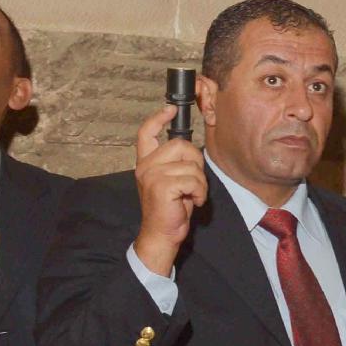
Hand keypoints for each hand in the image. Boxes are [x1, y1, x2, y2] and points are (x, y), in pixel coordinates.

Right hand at [133, 105, 207, 277]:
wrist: (161, 235)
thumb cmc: (170, 210)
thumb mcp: (172, 181)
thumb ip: (175, 162)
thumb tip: (188, 147)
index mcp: (146, 163)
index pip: (146, 133)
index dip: (158, 118)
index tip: (170, 109)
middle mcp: (145, 166)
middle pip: (181, 144)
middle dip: (196, 162)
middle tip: (193, 183)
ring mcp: (151, 175)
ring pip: (191, 164)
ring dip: (200, 182)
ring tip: (192, 195)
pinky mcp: (161, 186)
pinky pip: (193, 179)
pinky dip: (200, 192)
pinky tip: (193, 201)